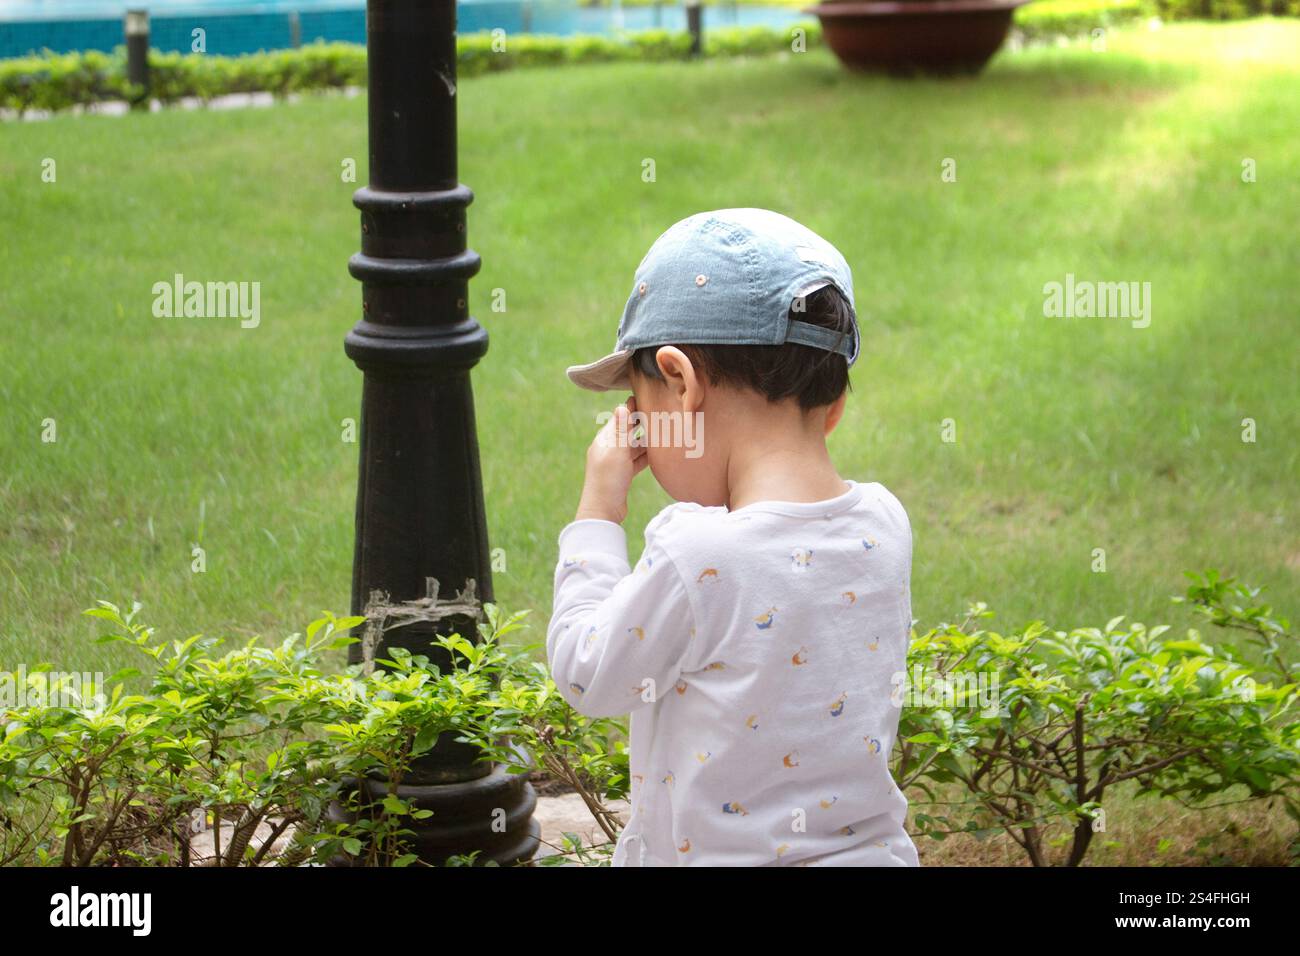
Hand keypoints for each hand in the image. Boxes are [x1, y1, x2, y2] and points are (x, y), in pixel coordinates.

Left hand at [574, 396, 649, 523]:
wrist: (603, 511)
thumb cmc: (608, 480)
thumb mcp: (616, 452)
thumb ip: (621, 430)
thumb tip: (621, 406)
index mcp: (604, 441)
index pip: (619, 419)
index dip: (631, 409)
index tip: (644, 397)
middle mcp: (608, 449)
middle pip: (627, 432)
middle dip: (641, 424)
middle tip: (658, 413)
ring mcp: (615, 463)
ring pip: (632, 447)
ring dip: (645, 440)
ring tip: (662, 431)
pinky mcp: (622, 475)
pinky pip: (635, 461)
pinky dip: (645, 456)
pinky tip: (657, 453)